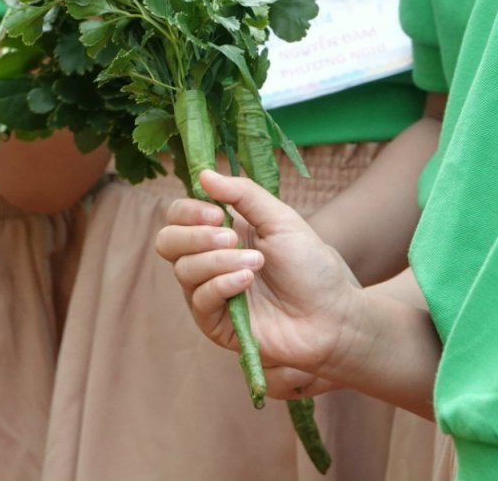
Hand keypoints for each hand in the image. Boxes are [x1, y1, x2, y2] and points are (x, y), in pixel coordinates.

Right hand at [153, 168, 363, 389]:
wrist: (331, 312)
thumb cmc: (310, 265)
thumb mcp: (280, 219)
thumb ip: (243, 194)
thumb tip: (204, 174)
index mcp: (221, 232)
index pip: (178, 216)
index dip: (188, 211)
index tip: (217, 213)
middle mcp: (209, 261)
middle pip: (167, 242)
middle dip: (195, 235)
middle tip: (230, 237)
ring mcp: (210, 293)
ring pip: (184, 270)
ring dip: (219, 261)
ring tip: (256, 263)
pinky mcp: (216, 324)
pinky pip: (200, 300)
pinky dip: (222, 285)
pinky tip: (246, 281)